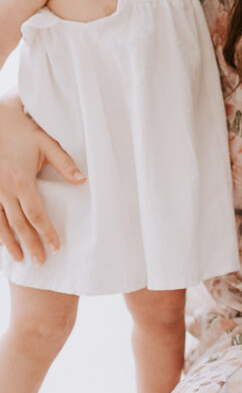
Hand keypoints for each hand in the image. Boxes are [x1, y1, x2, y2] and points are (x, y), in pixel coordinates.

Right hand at [0, 95, 84, 263]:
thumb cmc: (22, 130)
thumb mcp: (46, 142)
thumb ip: (65, 162)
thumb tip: (83, 180)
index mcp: (21, 180)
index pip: (36, 214)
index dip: (46, 232)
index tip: (56, 247)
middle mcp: (3, 189)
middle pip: (18, 224)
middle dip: (30, 244)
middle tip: (42, 262)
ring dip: (8, 243)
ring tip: (19, 259)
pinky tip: (1, 241)